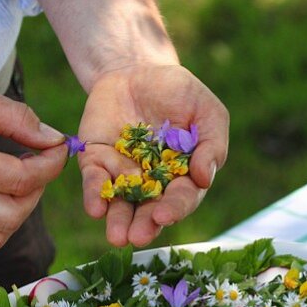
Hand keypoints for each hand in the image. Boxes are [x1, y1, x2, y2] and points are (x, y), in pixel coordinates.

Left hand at [77, 63, 228, 246]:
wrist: (138, 69)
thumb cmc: (179, 92)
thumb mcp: (206, 111)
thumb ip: (211, 144)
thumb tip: (205, 177)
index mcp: (183, 176)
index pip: (182, 197)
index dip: (175, 207)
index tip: (164, 214)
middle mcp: (153, 183)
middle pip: (149, 209)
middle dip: (144, 224)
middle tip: (137, 237)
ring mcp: (123, 175)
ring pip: (120, 204)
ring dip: (118, 221)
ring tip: (117, 236)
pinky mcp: (97, 162)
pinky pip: (95, 181)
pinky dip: (94, 195)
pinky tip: (95, 208)